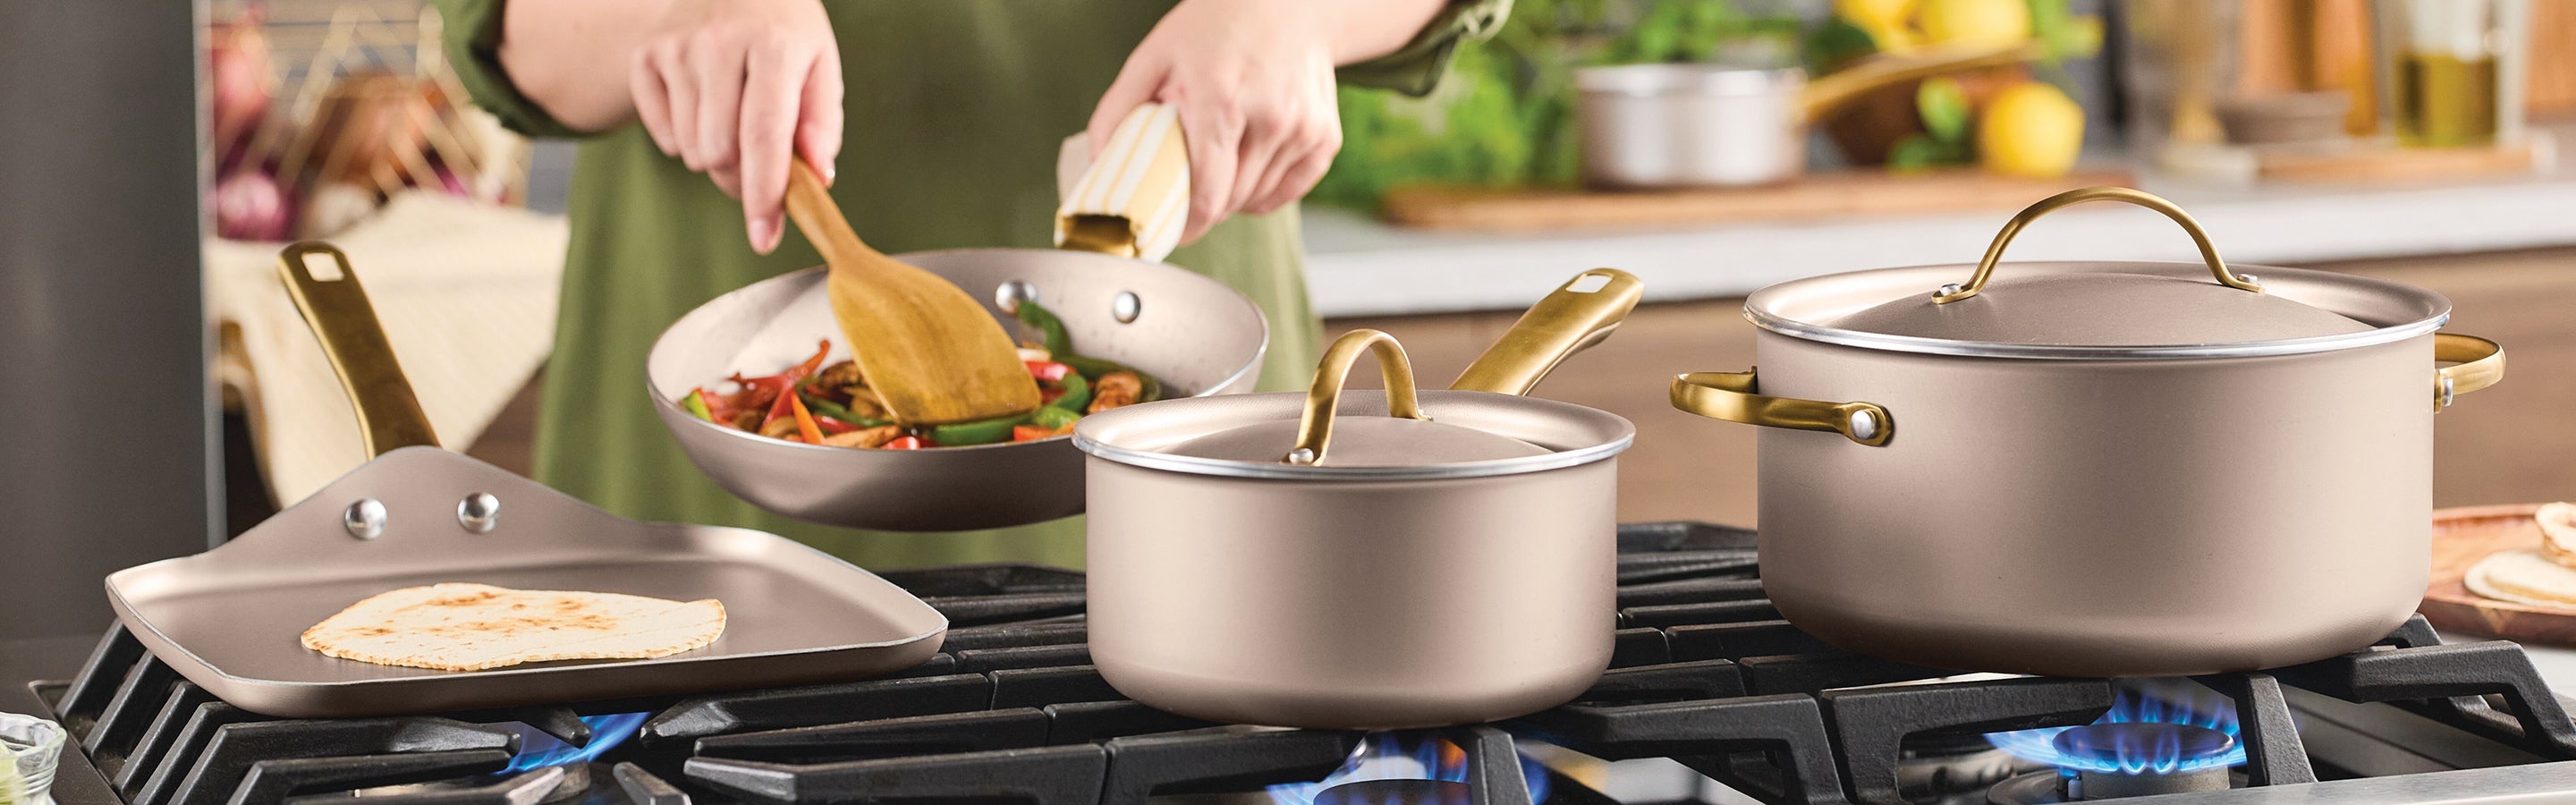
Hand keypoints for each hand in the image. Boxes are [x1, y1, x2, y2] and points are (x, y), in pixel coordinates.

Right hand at [629, 0, 840, 252]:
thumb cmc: (784, 34)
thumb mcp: (819, 65)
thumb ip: (823, 122)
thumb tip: (817, 175)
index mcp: (773, 44)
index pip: (764, 134)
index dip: (765, 193)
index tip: (765, 237)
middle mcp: (718, 42)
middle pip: (722, 152)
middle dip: (744, 178)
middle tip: (760, 162)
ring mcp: (675, 48)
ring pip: (692, 151)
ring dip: (718, 158)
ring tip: (733, 122)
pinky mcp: (644, 56)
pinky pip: (664, 137)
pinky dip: (686, 141)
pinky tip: (704, 108)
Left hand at [1087, 0, 1343, 244]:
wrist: (1292, 4)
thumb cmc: (1217, 26)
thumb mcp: (1155, 55)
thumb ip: (1120, 109)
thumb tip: (1100, 162)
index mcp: (1223, 101)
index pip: (1208, 194)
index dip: (1186, 223)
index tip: (1171, 230)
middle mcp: (1271, 118)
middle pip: (1231, 202)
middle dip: (1204, 208)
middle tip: (1186, 192)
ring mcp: (1304, 130)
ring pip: (1258, 199)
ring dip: (1233, 198)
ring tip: (1218, 165)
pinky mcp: (1325, 139)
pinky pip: (1289, 192)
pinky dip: (1265, 193)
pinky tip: (1248, 168)